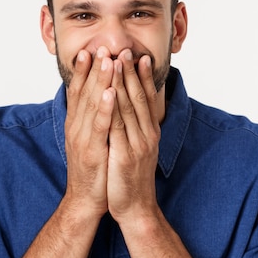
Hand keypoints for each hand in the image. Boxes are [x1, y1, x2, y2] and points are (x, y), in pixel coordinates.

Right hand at [62, 47, 115, 218]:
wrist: (85, 200)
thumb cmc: (92, 169)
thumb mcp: (89, 139)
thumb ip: (91, 119)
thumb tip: (96, 99)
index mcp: (76, 123)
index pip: (78, 91)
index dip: (83, 71)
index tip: (88, 50)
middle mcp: (76, 126)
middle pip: (84, 92)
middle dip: (93, 68)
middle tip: (99, 47)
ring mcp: (82, 138)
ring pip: (91, 104)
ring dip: (99, 81)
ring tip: (107, 60)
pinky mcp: (92, 150)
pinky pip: (99, 125)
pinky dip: (104, 107)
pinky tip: (109, 92)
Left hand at [106, 49, 160, 222]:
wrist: (135, 207)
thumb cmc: (132, 177)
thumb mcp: (138, 149)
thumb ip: (136, 129)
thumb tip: (131, 110)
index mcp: (150, 131)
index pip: (147, 99)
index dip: (144, 77)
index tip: (140, 56)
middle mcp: (147, 134)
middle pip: (138, 97)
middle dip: (131, 72)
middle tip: (125, 50)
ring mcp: (137, 143)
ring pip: (127, 107)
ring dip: (120, 82)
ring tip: (115, 61)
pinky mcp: (124, 154)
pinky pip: (116, 126)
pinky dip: (111, 106)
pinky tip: (107, 90)